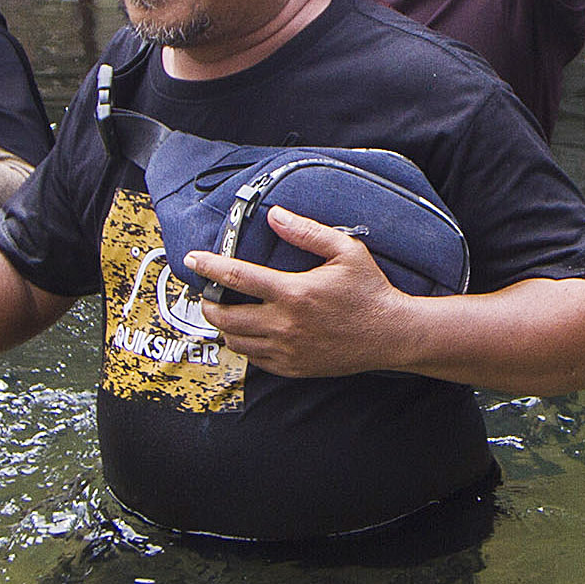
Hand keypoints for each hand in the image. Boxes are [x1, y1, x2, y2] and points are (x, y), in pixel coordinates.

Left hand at [188, 208, 422, 378]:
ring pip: (236, 341)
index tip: (192, 259)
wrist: (392, 335)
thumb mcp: (346, 250)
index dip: (209, 267)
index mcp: (294, 293)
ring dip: (224, 326)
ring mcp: (288, 351)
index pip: (237, 278)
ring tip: (227, 312)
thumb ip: (307, 232)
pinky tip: (251, 332)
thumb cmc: (370, 291)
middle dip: (207, 304)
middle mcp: (286, 325)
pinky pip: (255, 360)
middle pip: (225, 317)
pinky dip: (245, 345)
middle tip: (206, 293)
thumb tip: (275, 216)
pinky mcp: (294, 367)